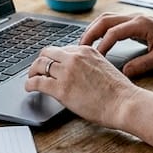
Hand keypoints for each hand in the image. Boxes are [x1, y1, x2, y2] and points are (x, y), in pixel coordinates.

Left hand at [24, 44, 138, 126]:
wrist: (123, 103)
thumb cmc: (118, 90)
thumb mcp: (104, 66)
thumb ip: (88, 65)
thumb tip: (77, 73)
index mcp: (86, 50)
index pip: (62, 49)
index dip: (54, 58)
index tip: (51, 65)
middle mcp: (74, 58)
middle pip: (47, 53)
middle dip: (40, 61)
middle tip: (36, 70)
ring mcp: (66, 72)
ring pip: (40, 65)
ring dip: (32, 71)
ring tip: (31, 78)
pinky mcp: (61, 89)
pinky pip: (37, 82)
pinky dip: (29, 84)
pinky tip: (28, 88)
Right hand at [78, 12, 152, 77]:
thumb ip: (142, 65)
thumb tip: (123, 73)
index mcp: (141, 24)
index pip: (114, 32)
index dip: (102, 45)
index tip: (95, 58)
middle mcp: (136, 18)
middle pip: (105, 20)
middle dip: (90, 33)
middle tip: (79, 48)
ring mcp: (134, 19)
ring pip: (107, 19)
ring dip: (94, 30)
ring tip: (84, 46)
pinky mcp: (135, 23)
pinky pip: (113, 23)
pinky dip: (101, 31)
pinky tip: (97, 43)